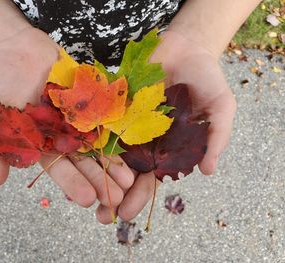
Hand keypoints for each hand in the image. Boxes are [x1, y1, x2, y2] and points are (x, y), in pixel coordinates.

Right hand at [0, 27, 133, 211]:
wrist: (12, 45)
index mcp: (38, 141)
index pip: (57, 167)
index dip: (72, 182)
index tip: (87, 199)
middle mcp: (59, 133)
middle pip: (82, 159)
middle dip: (98, 178)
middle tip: (116, 197)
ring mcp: (75, 116)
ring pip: (96, 141)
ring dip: (112, 160)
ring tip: (129, 180)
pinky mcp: (86, 98)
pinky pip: (103, 113)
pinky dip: (115, 128)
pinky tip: (129, 143)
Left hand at [96, 30, 235, 222]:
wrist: (187, 47)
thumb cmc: (206, 80)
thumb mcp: (220, 109)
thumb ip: (216, 139)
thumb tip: (208, 172)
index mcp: (166, 148)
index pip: (151, 178)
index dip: (139, 196)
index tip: (126, 213)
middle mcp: (144, 140)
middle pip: (125, 171)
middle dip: (113, 193)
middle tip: (99, 215)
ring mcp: (127, 122)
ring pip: (108, 151)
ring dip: (96, 173)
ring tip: (79, 194)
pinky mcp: (115, 104)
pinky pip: (99, 121)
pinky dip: (87, 138)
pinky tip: (71, 153)